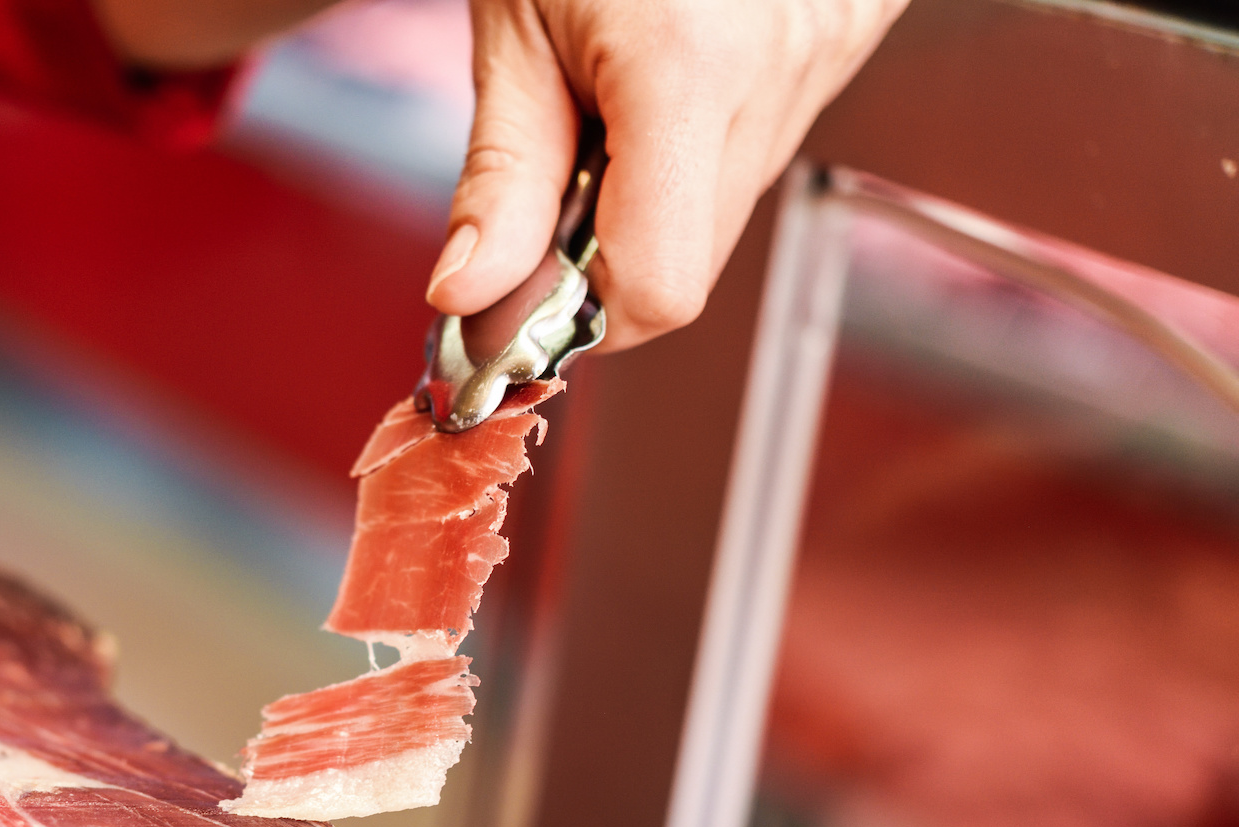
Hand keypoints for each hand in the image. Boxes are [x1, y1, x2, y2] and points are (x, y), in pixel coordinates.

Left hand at [427, 0, 907, 348]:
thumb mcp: (515, 24)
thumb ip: (499, 173)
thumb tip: (467, 297)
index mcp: (689, 70)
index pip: (657, 286)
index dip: (582, 313)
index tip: (518, 295)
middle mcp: (779, 73)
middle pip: (688, 262)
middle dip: (603, 258)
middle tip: (549, 189)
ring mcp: (827, 59)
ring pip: (722, 209)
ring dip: (649, 199)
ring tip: (606, 105)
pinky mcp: (843, 44)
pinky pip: (756, 147)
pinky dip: (693, 148)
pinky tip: (663, 77)